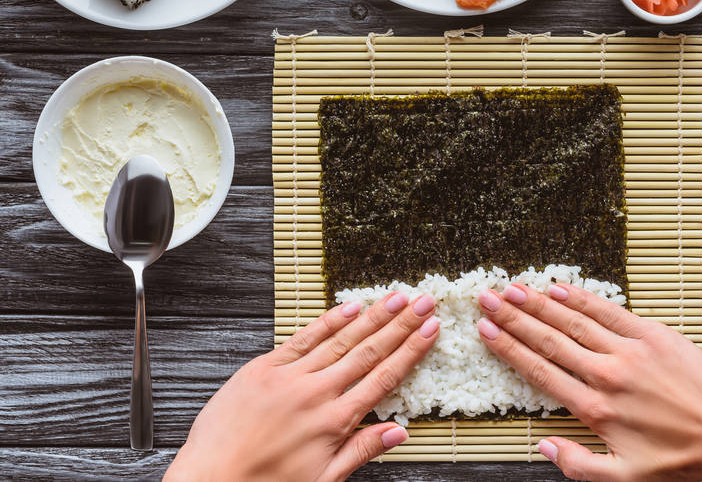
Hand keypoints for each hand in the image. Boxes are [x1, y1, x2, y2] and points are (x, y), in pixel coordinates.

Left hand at [165, 291, 439, 481]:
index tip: (430, 330)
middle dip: (400, 325)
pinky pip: (302, 338)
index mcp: (334, 422)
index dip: (411, 350)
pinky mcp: (263, 368)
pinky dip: (327, 321)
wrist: (209, 481)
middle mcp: (316, 394)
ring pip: (340, 339)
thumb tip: (400, 432)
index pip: (384, 377)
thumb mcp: (322, 480)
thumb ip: (362, 450)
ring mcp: (289, 377)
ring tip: (396, 298)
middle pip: (368, 351)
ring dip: (372, 316)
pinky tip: (348, 307)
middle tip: (423, 302)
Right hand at [476, 284, 701, 481]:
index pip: (540, 370)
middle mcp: (607, 374)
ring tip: (514, 287)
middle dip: (514, 317)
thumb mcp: (623, 479)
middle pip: (549, 339)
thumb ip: (578, 465)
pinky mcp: (655, 335)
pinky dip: (583, 298)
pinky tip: (562, 288)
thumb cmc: (681, 463)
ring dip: (541, 302)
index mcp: (596, 409)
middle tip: (488, 298)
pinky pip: (611, 311)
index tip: (485, 331)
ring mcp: (631, 351)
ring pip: (575, 320)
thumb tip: (542, 447)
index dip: (509, 348)